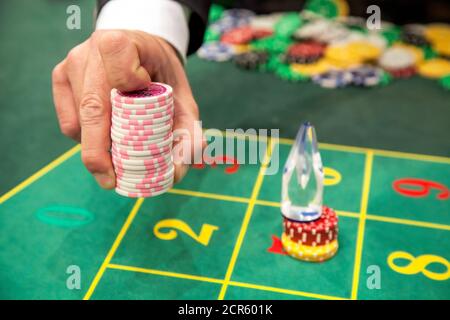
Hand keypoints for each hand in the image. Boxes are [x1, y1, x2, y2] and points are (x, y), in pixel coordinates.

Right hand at [52, 30, 202, 188]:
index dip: (130, 88)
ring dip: (95, 146)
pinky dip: (84, 139)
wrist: (145, 53)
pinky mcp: (60, 78)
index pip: (121, 70)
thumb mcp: (183, 99)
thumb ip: (189, 133)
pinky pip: (68, 122)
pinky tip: (103, 138)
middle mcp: (91, 52)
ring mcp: (71, 64)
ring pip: (77, 120)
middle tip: (111, 180)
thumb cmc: (163, 78)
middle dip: (99, 151)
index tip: (146, 92)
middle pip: (92, 107)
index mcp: (123, 44)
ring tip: (116, 153)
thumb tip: (175, 173)